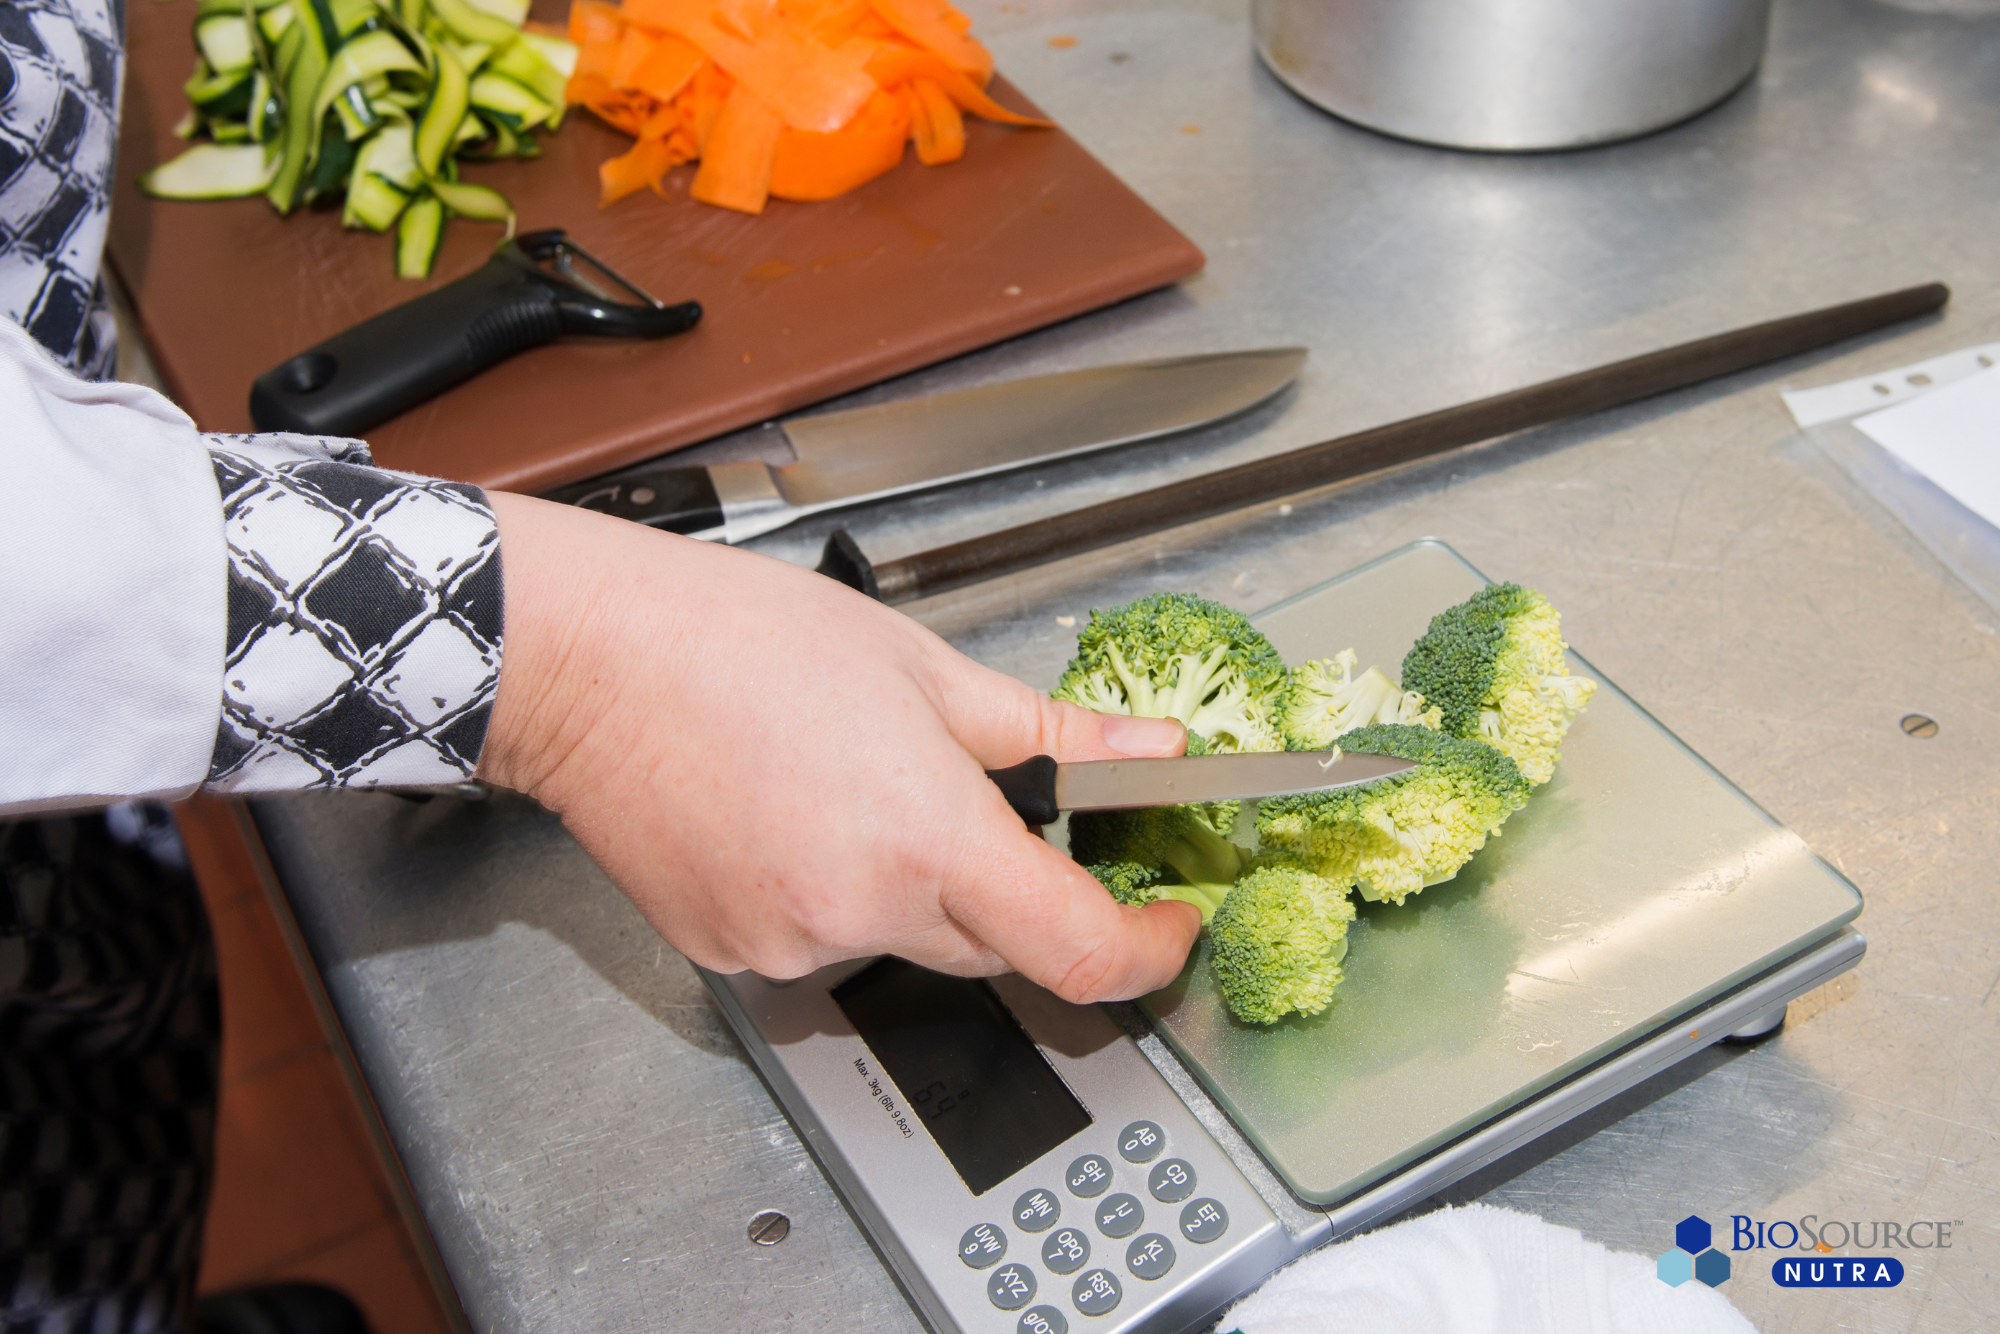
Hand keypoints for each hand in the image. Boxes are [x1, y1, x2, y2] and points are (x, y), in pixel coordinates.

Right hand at [478, 494, 1201, 1002]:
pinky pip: (826, 937)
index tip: (1167, 922)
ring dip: (913, 881)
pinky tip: (795, 814)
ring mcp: (790, 944)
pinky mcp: (736, 954)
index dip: (1147, 950)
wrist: (587, 662)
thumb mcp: (924, 668)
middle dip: (1014, 886)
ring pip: (905, 937)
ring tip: (849, 780)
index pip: (1079, 951)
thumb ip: (1051, 732)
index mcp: (926, 836)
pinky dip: (838, 889)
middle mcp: (860, 911)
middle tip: (986, 801)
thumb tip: (1149, 753)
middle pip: (993, 943)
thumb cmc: (735, 641)